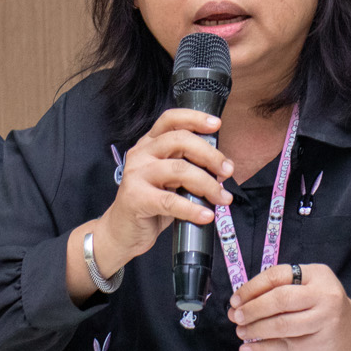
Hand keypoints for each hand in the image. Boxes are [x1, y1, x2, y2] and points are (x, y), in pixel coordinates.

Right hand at [91, 108, 232, 273]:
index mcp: (149, 144)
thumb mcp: (170, 180)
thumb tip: (222, 167)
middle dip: (210, 154)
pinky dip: (192, 209)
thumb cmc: (151, 204)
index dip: (194, 118)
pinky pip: (170, 201)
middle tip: (227, 170)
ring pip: (179, 169)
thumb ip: (189, 167)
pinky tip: (206, 215)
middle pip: (179, 141)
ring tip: (222, 198)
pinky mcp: (135, 198)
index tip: (216, 124)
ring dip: (207, 184)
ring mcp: (136, 175)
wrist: (123, 232)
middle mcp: (141, 154)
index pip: (170, 120)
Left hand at [228, 263, 350, 350]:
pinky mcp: (320, 343)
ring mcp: (324, 320)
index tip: (236, 299)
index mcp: (317, 274)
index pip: (278, 275)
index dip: (253, 287)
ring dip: (255, 330)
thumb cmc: (324, 307)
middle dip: (253, 309)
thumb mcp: (310, 287)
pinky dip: (262, 348)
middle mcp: (323, 295)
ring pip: (281, 325)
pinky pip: (285, 346)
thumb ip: (282, 288)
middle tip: (236, 317)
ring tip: (241, 332)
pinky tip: (247, 349)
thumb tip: (242, 301)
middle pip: (280, 300)